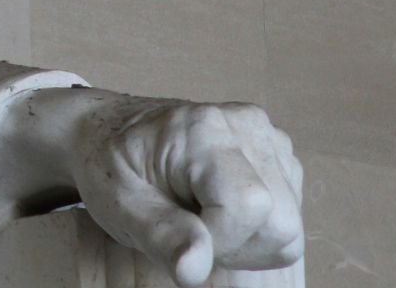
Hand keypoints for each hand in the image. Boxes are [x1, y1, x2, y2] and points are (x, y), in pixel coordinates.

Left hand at [0, 88, 302, 286]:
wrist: (107, 132)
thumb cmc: (110, 165)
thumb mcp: (118, 203)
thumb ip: (160, 235)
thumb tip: (195, 269)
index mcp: (205, 129)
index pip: (250, 206)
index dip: (221, 239)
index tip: (177, 231)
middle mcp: (247, 126)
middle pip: (281, 222)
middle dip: (235, 244)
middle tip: (186, 227)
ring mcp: (267, 138)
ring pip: (288, 226)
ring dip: (244, 240)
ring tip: (197, 216)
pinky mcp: (277, 156)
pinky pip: (286, 218)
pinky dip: (253, 229)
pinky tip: (215, 210)